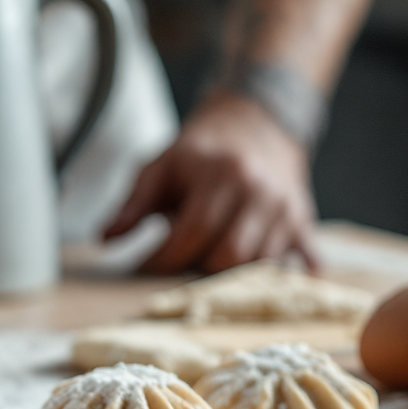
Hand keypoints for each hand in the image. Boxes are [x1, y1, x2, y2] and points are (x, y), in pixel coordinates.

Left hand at [104, 92, 318, 273]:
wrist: (253, 124)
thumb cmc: (197, 154)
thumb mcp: (159, 168)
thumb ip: (132, 205)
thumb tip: (104, 239)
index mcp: (221, 174)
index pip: (193, 231)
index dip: (164, 258)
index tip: (140, 267)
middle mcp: (260, 191)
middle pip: (230, 255)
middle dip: (197, 270)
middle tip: (176, 266)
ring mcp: (286, 207)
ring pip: (260, 265)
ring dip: (229, 275)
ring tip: (203, 262)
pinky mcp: (303, 220)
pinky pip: (302, 260)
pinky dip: (283, 276)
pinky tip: (263, 284)